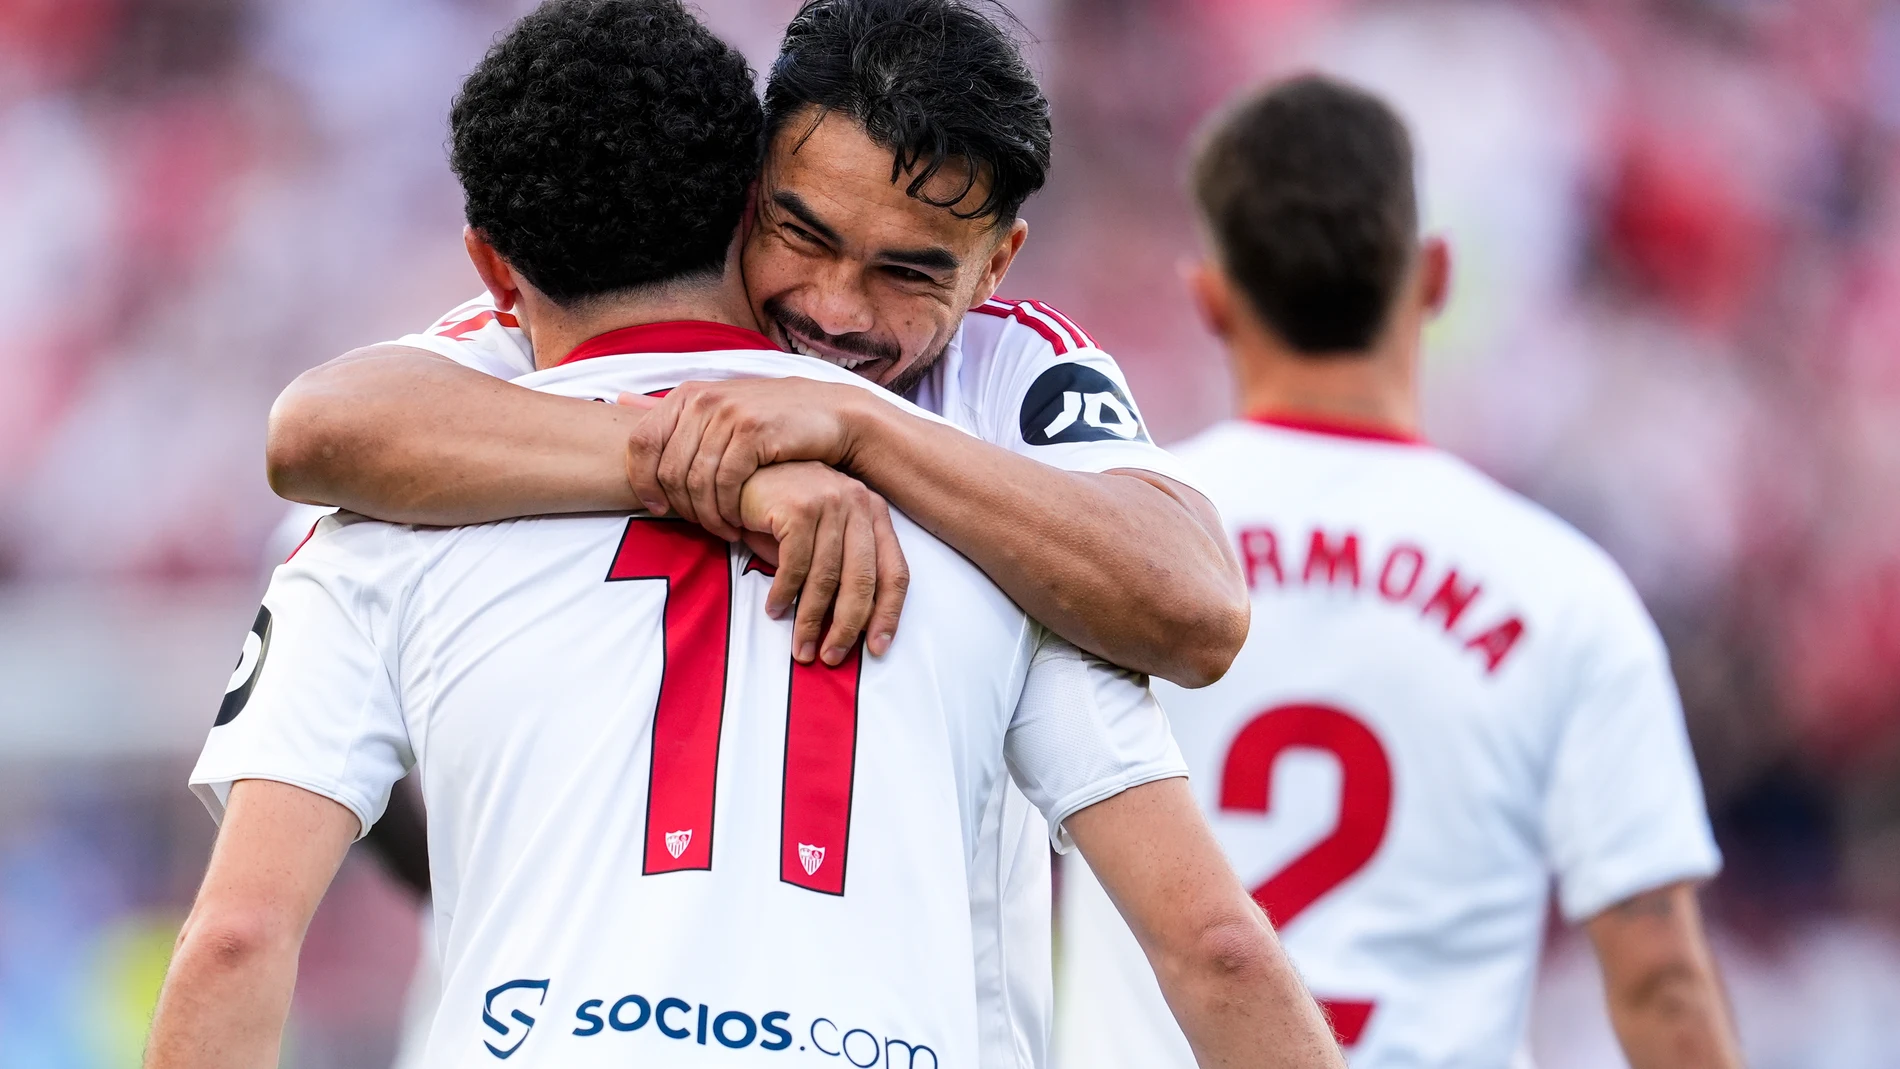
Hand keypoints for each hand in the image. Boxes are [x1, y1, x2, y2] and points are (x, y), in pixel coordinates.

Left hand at [622, 378, 868, 542]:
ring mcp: (728, 414)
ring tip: (723, 530)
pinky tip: (740, 523)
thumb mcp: (720, 408)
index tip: (658, 509)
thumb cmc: (772, 421)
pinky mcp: (753, 432)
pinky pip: (725, 483)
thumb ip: (674, 412)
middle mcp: (703, 400)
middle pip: (668, 469)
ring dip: (707, 516)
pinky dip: (729, 511)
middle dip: (681, 508)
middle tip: (702, 527)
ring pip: (695, 481)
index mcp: (686, 395)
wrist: (832, 415)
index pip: (640, 443)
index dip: (643, 482)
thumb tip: (619, 400)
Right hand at [738, 462, 908, 663]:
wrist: (741, 471)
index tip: (877, 648)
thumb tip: (851, 627)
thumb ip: (841, 571)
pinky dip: (785, 594)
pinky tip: (775, 609)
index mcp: (874, 513)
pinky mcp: (798, 507)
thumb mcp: (822, 537)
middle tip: (832, 656)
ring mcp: (829, 502)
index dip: (888, 614)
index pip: (894, 571)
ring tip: (801, 647)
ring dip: (811, 619)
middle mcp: (858, 503)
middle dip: (848, 626)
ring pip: (826, 578)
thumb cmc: (782, 510)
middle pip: (863, 580)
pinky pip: (795, 565)